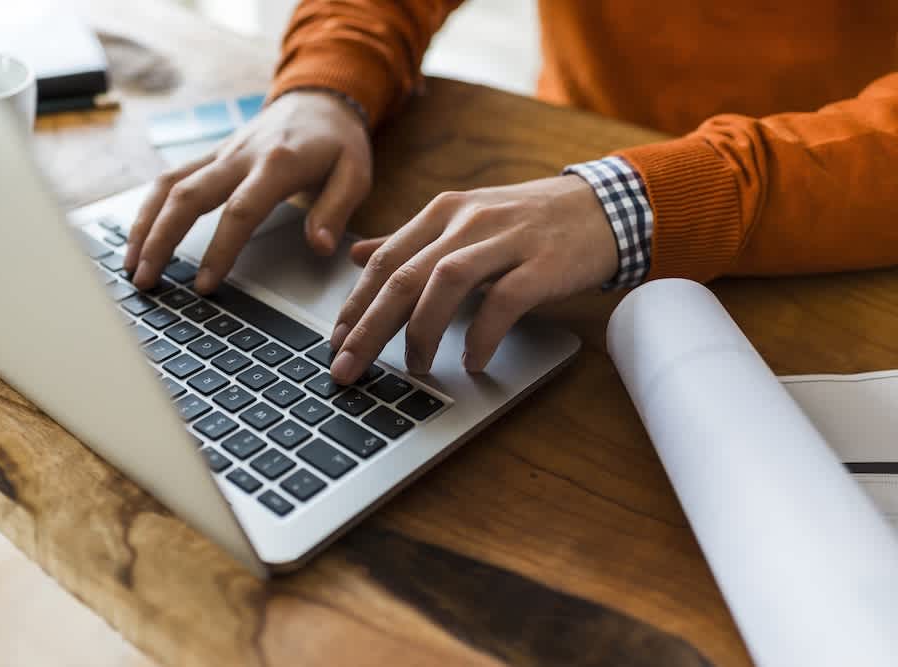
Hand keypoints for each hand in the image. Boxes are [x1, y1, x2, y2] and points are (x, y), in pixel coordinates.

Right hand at [124, 91, 372, 292]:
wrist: (319, 98)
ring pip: (169, 185)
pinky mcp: (210, 156)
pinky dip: (148, 208)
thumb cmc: (338, 142)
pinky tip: (138, 237)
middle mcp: (240, 156)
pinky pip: (170, 179)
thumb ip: (336, 210)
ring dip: (145, 225)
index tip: (204, 283)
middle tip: (146, 280)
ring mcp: (220, 154)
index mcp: (277, 163)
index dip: (220, 249)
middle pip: (188, 196)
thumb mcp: (355, 173)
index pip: (240, 210)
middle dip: (161, 239)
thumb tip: (321, 247)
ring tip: (131, 265)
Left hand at [328, 175, 618, 383]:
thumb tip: (357, 254)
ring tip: (416, 367)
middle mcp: (467, 221)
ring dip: (422, 330)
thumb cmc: (528, 222)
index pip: (385, 260)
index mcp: (444, 212)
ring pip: (445, 283)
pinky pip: (502, 301)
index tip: (336, 341)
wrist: (603, 207)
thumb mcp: (464, 220)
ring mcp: (506, 240)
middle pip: (405, 276)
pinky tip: (472, 361)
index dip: (356, 303)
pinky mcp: (542, 263)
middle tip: (349, 367)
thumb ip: (411, 240)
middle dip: (370, 326)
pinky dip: (481, 334)